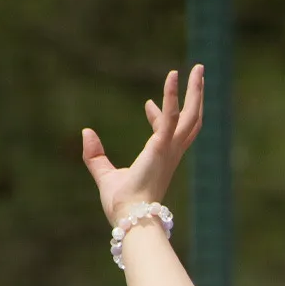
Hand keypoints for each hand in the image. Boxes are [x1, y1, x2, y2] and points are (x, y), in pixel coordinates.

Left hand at [82, 65, 204, 224]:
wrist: (129, 217)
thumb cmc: (121, 204)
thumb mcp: (105, 175)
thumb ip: (94, 155)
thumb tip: (86, 132)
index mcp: (160, 160)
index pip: (165, 131)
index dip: (158, 115)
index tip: (147, 103)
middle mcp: (171, 153)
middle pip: (191, 120)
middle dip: (196, 97)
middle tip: (198, 75)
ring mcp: (169, 149)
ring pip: (190, 115)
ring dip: (195, 91)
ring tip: (197, 68)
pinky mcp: (162, 146)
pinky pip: (170, 117)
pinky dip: (172, 96)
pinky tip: (172, 77)